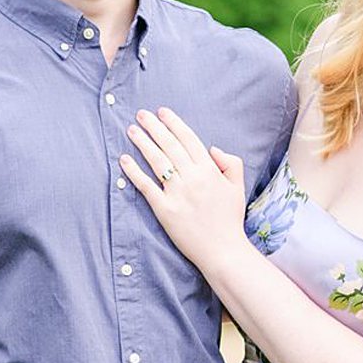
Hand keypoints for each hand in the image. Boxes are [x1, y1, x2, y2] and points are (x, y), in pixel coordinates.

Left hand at [121, 108, 248, 271]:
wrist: (223, 250)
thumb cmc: (230, 219)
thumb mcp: (238, 187)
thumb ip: (230, 163)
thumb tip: (212, 148)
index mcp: (210, 170)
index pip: (189, 139)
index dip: (174, 123)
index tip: (163, 112)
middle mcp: (193, 178)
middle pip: (169, 146)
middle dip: (154, 127)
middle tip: (141, 114)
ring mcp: (177, 194)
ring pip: (157, 161)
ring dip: (143, 143)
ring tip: (132, 130)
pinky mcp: (165, 210)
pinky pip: (146, 187)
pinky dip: (134, 172)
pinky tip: (124, 160)